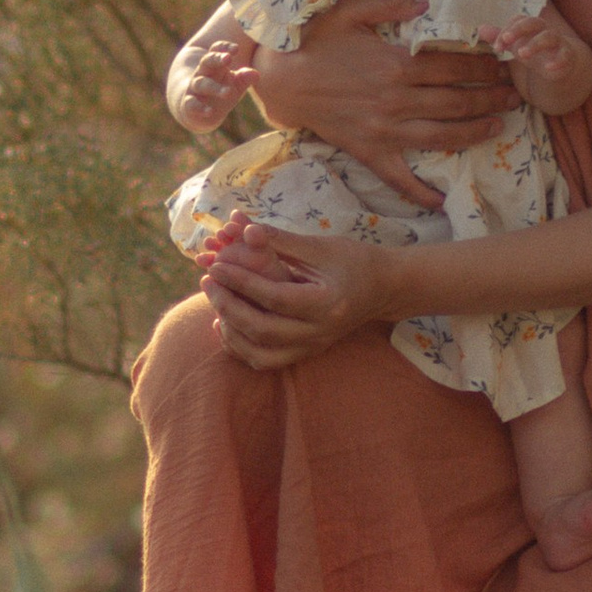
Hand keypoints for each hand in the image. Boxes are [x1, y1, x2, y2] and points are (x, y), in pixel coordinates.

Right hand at [172, 29, 258, 128]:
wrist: (194, 108)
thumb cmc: (219, 90)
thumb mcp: (235, 83)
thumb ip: (244, 78)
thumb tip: (256, 74)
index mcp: (214, 65)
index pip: (216, 50)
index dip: (224, 47)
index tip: (236, 48)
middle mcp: (202, 74)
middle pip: (206, 61)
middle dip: (216, 59)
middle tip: (228, 58)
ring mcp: (194, 89)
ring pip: (201, 84)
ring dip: (214, 87)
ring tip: (228, 92)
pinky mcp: (189, 105)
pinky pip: (192, 104)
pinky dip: (200, 108)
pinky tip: (210, 111)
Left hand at [202, 221, 393, 366]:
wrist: (383, 288)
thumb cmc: (353, 260)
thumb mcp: (320, 245)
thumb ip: (281, 240)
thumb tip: (243, 230)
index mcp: (327, 303)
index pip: (274, 297)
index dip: (241, 282)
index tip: (216, 265)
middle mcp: (320, 332)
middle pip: (262, 330)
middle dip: (228, 305)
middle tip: (208, 280)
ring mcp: (313, 347)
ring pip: (260, 354)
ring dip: (231, 331)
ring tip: (215, 302)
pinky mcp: (306, 352)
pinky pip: (266, 360)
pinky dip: (241, 347)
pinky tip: (225, 324)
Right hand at [249, 0, 514, 208]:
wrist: (281, 81)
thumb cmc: (315, 41)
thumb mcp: (348, 9)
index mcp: (397, 65)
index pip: (454, 67)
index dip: (485, 66)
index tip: (504, 63)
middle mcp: (397, 101)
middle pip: (456, 103)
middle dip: (491, 99)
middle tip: (515, 96)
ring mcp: (385, 131)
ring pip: (441, 137)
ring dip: (474, 133)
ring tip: (499, 127)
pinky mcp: (369, 151)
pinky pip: (399, 178)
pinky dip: (421, 193)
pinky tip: (442, 201)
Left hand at [488, 7, 591, 116]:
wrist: (563, 64)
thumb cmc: (536, 52)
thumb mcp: (516, 46)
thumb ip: (500, 38)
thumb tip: (480, 28)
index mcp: (531, 27)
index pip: (518, 21)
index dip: (507, 30)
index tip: (496, 47)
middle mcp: (544, 31)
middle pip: (534, 22)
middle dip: (520, 29)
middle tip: (507, 39)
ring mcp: (558, 42)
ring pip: (549, 37)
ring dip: (535, 44)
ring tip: (522, 54)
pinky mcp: (568, 56)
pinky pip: (565, 56)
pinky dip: (558, 61)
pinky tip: (548, 68)